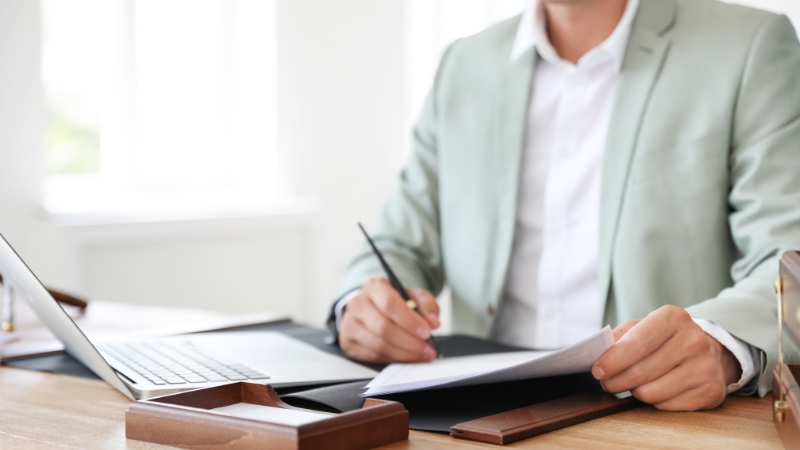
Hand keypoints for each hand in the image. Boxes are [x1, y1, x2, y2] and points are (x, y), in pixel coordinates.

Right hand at [339, 278, 439, 362]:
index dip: (410, 321)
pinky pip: (372, 356)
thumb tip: (433, 322)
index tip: (427, 332)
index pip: (390, 304)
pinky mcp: (348, 342)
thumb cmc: (395, 302)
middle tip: (428, 349)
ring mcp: (350, 324)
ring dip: (404, 354)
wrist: (373, 307)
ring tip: (421, 355)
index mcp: (374, 287)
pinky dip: (393, 360)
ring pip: (378, 345)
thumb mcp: (414, 296)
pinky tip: (405, 357)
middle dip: (409, 342)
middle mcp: (357, 303)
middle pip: (383, 327)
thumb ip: (427, 306)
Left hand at [591, 305, 741, 410]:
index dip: (612, 360)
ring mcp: (705, 367)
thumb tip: (599, 353)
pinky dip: (654, 401)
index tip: (597, 370)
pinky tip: (657, 390)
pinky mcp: (711, 391)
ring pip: (650, 393)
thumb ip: (619, 337)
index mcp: (673, 318)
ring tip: (633, 384)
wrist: (708, 351)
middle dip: (616, 381)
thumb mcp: (642, 326)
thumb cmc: (665, 339)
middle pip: (640, 372)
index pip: (637, 343)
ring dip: (634, 391)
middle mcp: (693, 340)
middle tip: (607, 382)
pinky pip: (666, 406)